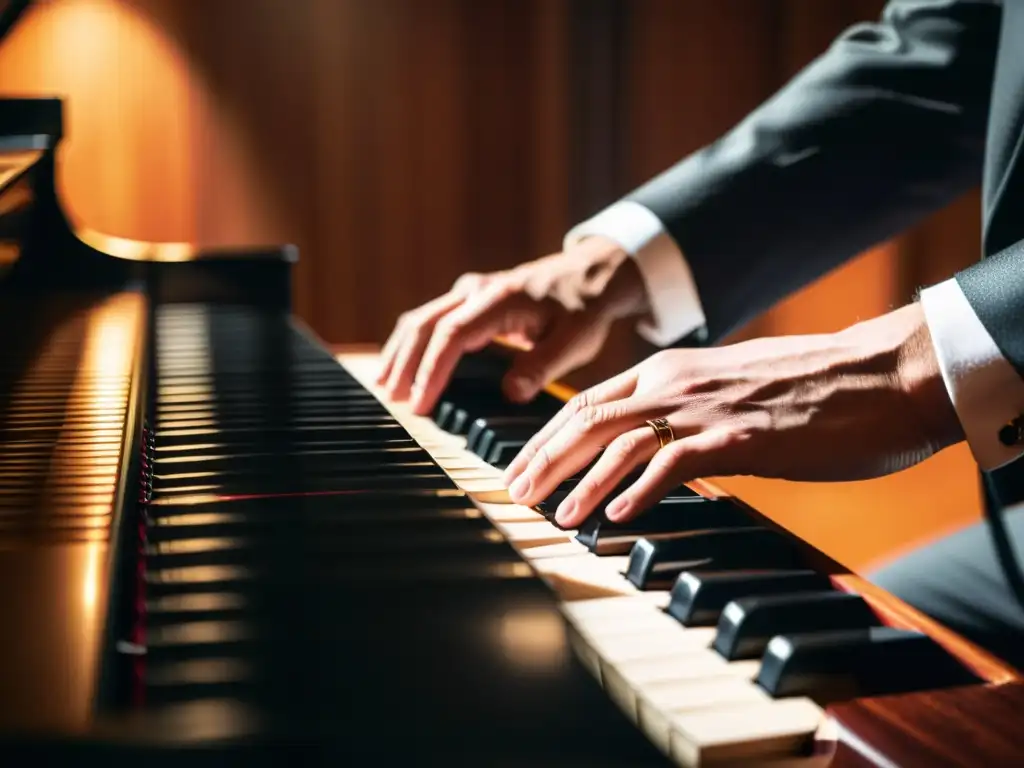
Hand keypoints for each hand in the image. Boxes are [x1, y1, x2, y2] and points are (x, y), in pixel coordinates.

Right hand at [376, 236, 650, 414]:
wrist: (590, 276)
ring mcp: (469, 292)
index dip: (431, 370)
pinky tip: (402, 365)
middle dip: (405, 364)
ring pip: (421, 319)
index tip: (420, 402)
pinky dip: (412, 343)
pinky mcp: (468, 298)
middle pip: (425, 325)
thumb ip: (542, 367)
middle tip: (393, 400)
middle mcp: (476, 291)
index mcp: (500, 300)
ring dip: (401, 352)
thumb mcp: (574, 342)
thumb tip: (511, 394)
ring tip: (385, 386)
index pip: (452, 335)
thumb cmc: (583, 309)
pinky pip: (430, 319)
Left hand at [502, 302, 964, 527]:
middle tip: (513, 493)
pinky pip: (673, 463)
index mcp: (671, 369)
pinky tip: (616, 517)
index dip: (547, 437)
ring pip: (618, 441)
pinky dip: (638, 491)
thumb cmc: (814, 387)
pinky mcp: (740, 436)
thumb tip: (658, 445)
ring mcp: (706, 407)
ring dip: (579, 480)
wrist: (883, 373)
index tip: (523, 467)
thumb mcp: (732, 389)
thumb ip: (688, 408)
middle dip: (542, 457)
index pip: (589, 403)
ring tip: (552, 513)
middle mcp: (676, 381)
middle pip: (587, 419)